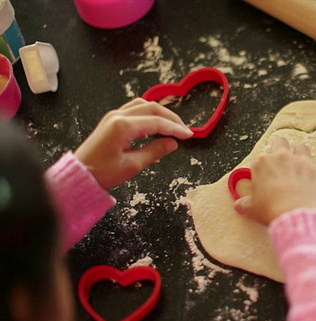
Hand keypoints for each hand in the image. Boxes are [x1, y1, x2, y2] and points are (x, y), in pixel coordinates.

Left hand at [75, 98, 192, 189]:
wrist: (79, 174)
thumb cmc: (102, 172)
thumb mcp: (132, 165)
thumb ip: (155, 151)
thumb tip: (172, 143)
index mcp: (123, 126)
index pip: (157, 122)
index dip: (175, 128)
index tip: (189, 135)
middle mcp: (118, 116)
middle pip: (152, 108)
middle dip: (171, 118)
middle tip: (184, 130)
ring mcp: (114, 115)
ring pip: (144, 105)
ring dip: (161, 113)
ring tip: (173, 126)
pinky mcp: (112, 120)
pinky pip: (135, 109)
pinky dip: (149, 114)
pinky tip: (156, 125)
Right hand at [234, 137, 315, 225]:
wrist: (292, 215)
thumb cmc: (270, 210)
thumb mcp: (251, 208)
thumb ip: (244, 203)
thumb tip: (238, 205)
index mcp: (262, 162)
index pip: (261, 157)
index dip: (264, 167)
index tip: (265, 177)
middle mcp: (281, 156)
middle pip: (280, 141)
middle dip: (281, 148)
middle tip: (282, 162)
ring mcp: (301, 160)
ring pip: (302, 147)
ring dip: (302, 154)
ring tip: (302, 166)